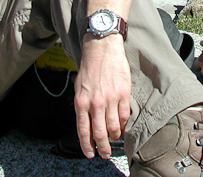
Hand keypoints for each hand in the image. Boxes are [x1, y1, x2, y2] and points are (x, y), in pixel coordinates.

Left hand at [74, 34, 130, 158]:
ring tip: (114, 138)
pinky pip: (125, 116)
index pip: (83, 131)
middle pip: (99, 134)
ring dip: (114, 136)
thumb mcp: (78, 85)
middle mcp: (95, 103)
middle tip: (105, 154)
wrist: (102, 48)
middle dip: (102, 148)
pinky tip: (122, 126)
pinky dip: (124, 124)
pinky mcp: (123, 94)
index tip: (90, 154)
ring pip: (113, 127)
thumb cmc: (90, 66)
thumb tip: (84, 120)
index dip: (87, 146)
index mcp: (81, 102)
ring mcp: (110, 99)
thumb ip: (81, 104)